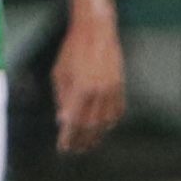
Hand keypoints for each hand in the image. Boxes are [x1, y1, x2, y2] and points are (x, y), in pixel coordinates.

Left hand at [50, 12, 124, 152]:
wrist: (96, 31)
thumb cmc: (73, 50)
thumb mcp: (60, 73)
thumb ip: (62, 99)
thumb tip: (63, 121)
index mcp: (80, 90)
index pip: (74, 123)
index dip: (68, 138)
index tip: (64, 148)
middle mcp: (98, 92)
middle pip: (90, 127)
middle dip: (82, 141)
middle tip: (76, 149)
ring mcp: (112, 89)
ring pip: (106, 122)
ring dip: (97, 135)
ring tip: (89, 142)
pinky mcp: (121, 85)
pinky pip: (118, 110)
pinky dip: (111, 122)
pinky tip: (104, 127)